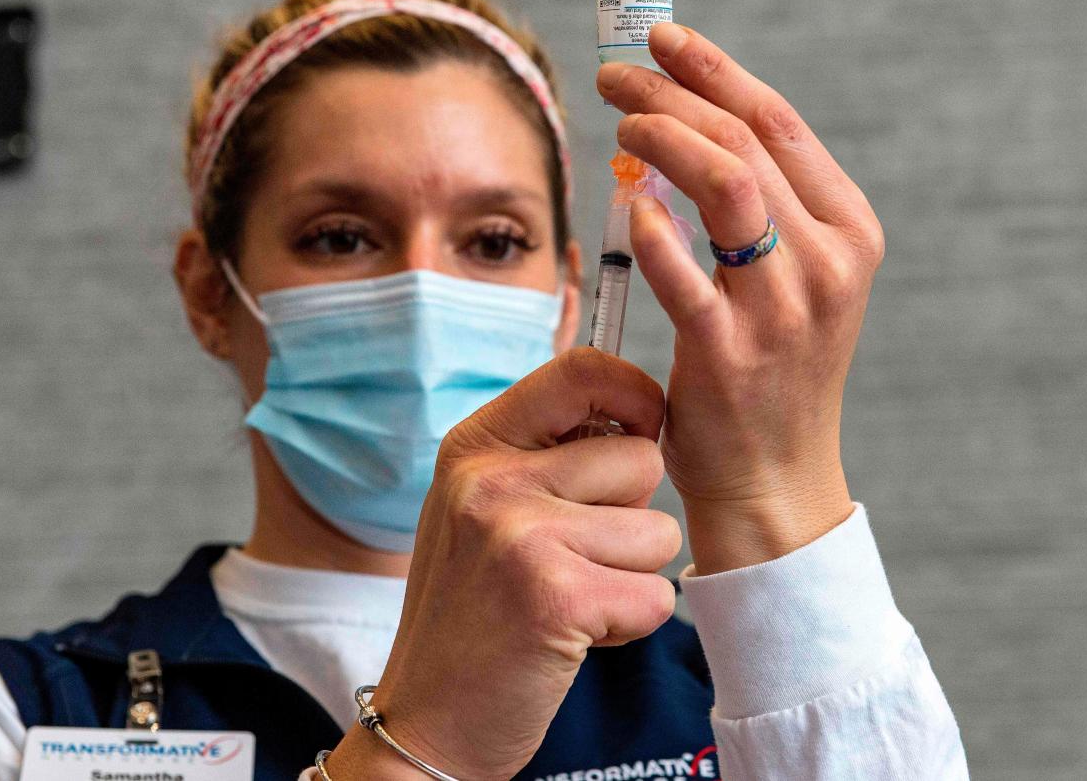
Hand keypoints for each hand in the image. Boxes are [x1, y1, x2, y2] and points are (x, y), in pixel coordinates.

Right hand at [325, 348, 681, 779]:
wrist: (427, 716)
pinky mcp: (553, 596)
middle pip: (641, 457)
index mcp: (475, 445)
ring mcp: (518, 533)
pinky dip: (630, 625)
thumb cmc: (470, 610)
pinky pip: (656, 594)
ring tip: (570, 598)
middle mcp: (491, 478)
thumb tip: (637, 416)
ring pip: (658, 528)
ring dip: (631, 574)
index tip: (643, 431)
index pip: (581, 369)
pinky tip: (573, 634)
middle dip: (632, 514)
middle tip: (577, 557)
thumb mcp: (482, 507)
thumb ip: (545, 455)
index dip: (635, 393)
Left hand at [597, 23, 884, 574]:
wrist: (776, 478)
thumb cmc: (772, 370)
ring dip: (662, 139)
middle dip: (673, 94)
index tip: (663, 39)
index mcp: (850, 232)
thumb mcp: (792, 281)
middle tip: (617, 75)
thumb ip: (756, 211)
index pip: (778, 124)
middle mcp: (827, 262)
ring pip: (725, 186)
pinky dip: (653, 229)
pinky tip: (625, 201)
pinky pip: (686, 275)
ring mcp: (783, 309)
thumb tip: (676, 134)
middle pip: (744, 142)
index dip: (717, 71)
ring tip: (617, 122)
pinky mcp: (729, 354)